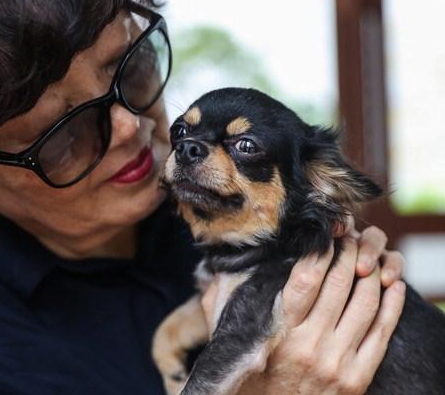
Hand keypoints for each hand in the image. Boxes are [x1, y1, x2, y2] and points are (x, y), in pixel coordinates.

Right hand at [200, 225, 405, 394]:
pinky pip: (383, 331)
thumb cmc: (248, 377)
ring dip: (370, 272)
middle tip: (347, 237)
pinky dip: (392, 303)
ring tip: (366, 255)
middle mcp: (311, 346)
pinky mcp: (358, 377)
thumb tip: (221, 266)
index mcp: (279, 333)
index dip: (319, 252)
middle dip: (347, 253)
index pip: (306, 280)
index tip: (323, 235)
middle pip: (339, 285)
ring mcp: (338, 362)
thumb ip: (221, 301)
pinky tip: (391, 283)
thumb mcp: (228, 340)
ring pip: (365, 303)